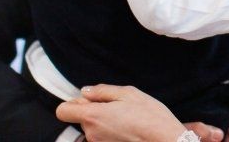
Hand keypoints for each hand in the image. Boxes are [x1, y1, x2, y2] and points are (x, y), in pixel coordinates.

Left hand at [56, 84, 188, 141]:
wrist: (165, 140)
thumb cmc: (150, 117)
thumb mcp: (129, 93)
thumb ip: (103, 91)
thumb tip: (86, 91)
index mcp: (93, 116)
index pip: (63, 111)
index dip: (73, 103)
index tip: (88, 100)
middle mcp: (91, 133)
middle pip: (81, 118)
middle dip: (95, 110)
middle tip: (117, 106)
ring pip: (93, 128)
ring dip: (104, 122)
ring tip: (126, 118)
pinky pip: (102, 137)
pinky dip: (111, 132)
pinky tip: (127, 128)